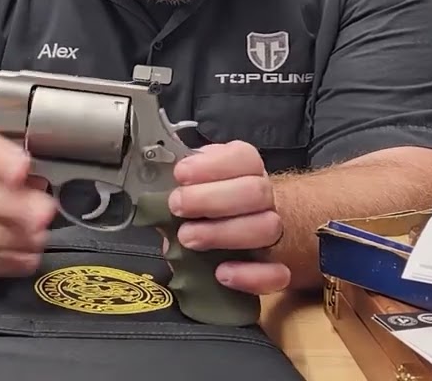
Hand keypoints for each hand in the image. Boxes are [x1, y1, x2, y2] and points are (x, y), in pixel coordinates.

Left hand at [168, 141, 291, 294]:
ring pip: (267, 228)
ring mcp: (275, 234)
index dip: (212, 165)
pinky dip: (250, 275)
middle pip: (256, 191)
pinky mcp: (276, 270)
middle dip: (211, 198)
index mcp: (247, 170)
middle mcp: (265, 198)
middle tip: (177, 206)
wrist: (236, 232)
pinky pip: (277, 274)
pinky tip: (222, 273)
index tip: (180, 174)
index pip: (244, 157)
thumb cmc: (205, 205)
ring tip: (187, 238)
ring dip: (223, 233)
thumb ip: (182, 182)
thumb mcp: (193, 186)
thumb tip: (154, 188)